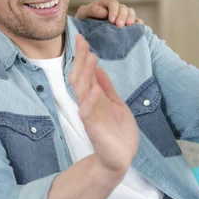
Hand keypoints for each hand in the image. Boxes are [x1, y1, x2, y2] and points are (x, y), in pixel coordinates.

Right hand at [68, 34, 139, 173]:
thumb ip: (106, 87)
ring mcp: (90, 116)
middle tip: (81, 41)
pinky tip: (94, 89)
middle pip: (80, 77)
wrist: (119, 159)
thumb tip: (99, 68)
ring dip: (86, 74)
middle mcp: (89, 104)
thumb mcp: (115, 104)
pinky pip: (88, 113)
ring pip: (82, 92)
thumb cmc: (117, 132)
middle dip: (80, 59)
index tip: (81, 38)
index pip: (85, 72)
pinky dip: (90, 101)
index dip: (83, 55)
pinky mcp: (94, 129)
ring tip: (91, 57)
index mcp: (94, 97)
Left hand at [74, 0, 142, 26]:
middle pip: (123, 7)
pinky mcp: (125, 24)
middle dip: (122, 16)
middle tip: (119, 26)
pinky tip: (139, 26)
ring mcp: (121, 15)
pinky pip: (135, 21)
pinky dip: (138, 22)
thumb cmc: (83, 21)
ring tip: (129, 26)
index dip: (113, 10)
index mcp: (104, 3)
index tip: (111, 21)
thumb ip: (91, 10)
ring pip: (130, 12)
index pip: (112, 3)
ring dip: (131, 18)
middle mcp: (114, 8)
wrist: (85, 33)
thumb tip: (104, 12)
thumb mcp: (83, 13)